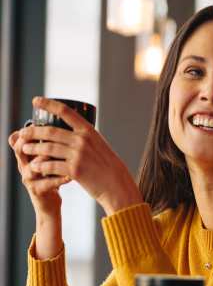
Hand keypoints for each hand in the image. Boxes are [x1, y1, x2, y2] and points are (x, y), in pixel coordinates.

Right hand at [8, 128, 66, 216]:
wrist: (50, 204)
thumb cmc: (52, 178)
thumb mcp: (48, 160)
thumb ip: (50, 144)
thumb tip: (63, 122)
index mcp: (26, 156)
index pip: (18, 139)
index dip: (25, 130)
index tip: (39, 121)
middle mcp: (24, 165)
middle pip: (21, 148)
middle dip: (35, 140)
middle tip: (53, 135)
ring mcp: (29, 179)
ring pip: (35, 165)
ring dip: (50, 159)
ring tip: (63, 155)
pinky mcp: (38, 191)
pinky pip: (47, 183)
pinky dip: (60, 178)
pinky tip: (71, 176)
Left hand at [19, 97, 142, 214]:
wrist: (116, 185)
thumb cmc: (108, 166)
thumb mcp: (99, 145)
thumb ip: (84, 138)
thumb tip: (68, 133)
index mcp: (88, 131)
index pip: (65, 112)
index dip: (49, 104)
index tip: (36, 100)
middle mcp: (82, 140)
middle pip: (50, 131)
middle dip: (33, 131)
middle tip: (22, 132)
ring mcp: (78, 155)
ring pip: (47, 148)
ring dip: (33, 148)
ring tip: (24, 148)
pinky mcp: (74, 170)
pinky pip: (51, 165)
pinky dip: (41, 166)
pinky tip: (34, 166)